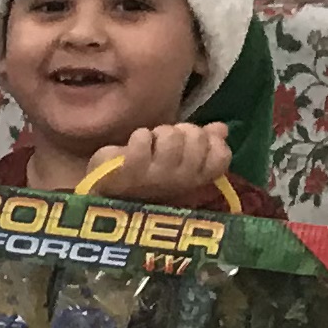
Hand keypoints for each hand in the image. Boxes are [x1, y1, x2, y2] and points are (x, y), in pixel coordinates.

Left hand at [81, 122, 232, 205]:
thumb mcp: (177, 161)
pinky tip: (134, 146)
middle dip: (182, 130)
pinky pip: (143, 140)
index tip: (196, 143)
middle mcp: (180, 181)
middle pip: (196, 138)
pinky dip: (139, 136)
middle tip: (167, 141)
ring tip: (150, 144)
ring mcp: (155, 178)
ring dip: (159, 133)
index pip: (221, 156)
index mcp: (196, 180)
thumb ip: (204, 144)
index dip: (212, 142)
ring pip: (171, 136)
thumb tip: (221, 128)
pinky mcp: (128, 172)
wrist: (106, 199)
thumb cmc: (147, 179)